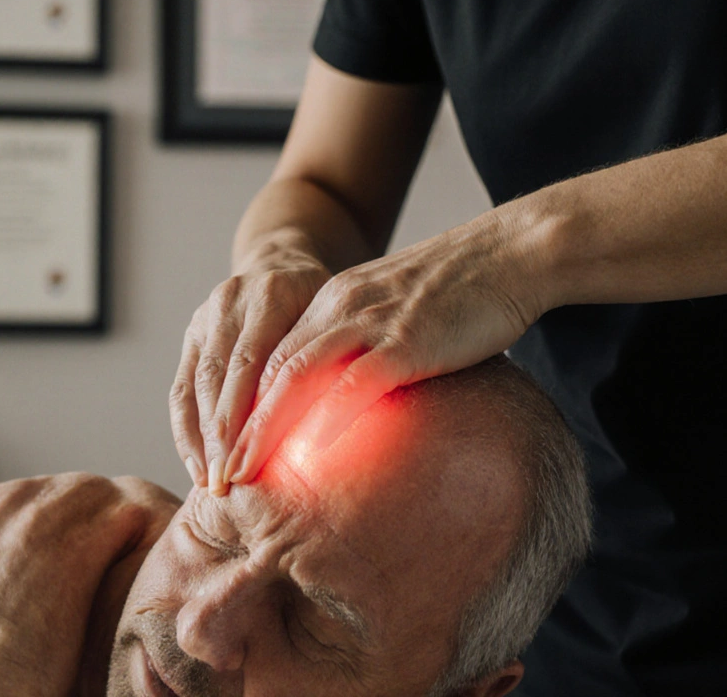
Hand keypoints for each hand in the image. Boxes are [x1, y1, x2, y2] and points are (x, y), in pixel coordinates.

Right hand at [0, 473, 179, 696]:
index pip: (22, 499)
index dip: (53, 525)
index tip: (72, 549)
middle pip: (57, 491)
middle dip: (87, 516)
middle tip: (116, 543)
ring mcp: (30, 523)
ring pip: (93, 497)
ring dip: (118, 518)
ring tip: (143, 541)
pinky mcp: (70, 546)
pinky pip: (120, 517)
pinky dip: (140, 530)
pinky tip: (152, 547)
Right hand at [170, 250, 330, 492]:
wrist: (283, 261)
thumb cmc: (325, 303)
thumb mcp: (338, 317)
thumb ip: (335, 355)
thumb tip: (344, 413)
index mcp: (270, 294)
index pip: (252, 362)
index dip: (247, 416)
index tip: (252, 462)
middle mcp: (230, 302)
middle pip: (218, 378)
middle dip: (219, 437)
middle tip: (227, 485)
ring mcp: (204, 318)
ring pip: (193, 386)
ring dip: (199, 439)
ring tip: (210, 484)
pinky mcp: (190, 335)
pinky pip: (180, 388)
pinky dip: (185, 430)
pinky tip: (197, 465)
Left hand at [221, 209, 550, 489]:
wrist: (511, 253)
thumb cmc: (464, 291)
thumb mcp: (397, 314)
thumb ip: (368, 349)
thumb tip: (352, 401)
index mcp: (332, 301)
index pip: (269, 359)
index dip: (241, 407)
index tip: (224, 449)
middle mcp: (339, 307)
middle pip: (268, 372)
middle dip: (235, 426)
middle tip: (215, 474)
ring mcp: (369, 322)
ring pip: (294, 378)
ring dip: (262, 430)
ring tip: (240, 473)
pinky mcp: (406, 341)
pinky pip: (353, 384)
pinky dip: (323, 419)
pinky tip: (305, 454)